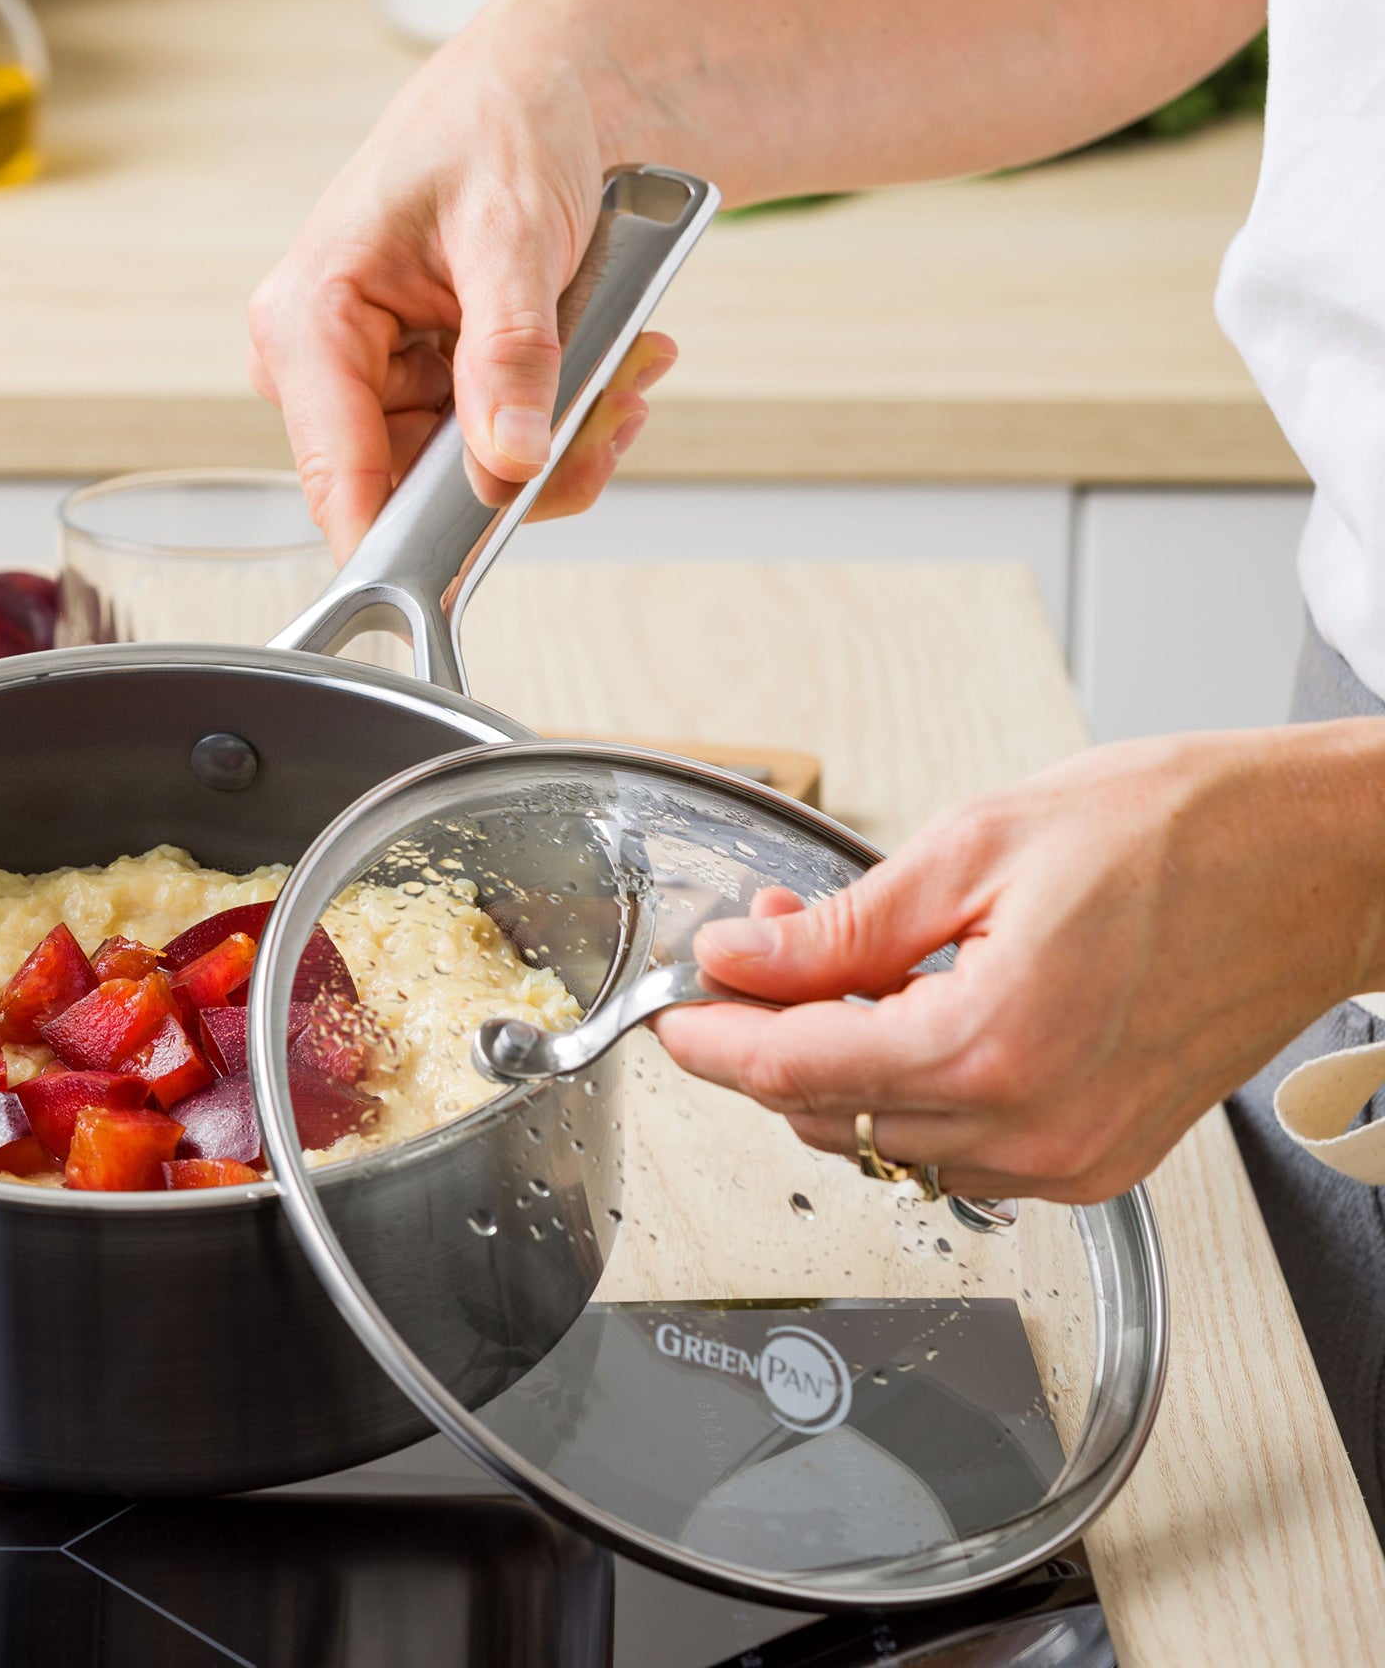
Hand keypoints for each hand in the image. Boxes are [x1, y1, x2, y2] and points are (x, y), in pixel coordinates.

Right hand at [248, 0, 673, 560]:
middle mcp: (326, 363)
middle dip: (527, 466)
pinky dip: (562, 422)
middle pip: (417, 491)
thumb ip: (508, 355)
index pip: (336, 480)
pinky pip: (494, 448)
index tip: (479, 567)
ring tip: (625, 364)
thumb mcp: (511, 232)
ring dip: (563, 438)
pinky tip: (611, 367)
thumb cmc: (500, 122)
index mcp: (309, 320)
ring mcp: (378, 381)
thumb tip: (506, 461)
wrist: (540, 85)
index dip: (404, 548)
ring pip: (469, 478)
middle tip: (612, 407)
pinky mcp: (426, 387)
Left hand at [654, 723, 1384, 1201]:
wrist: (1320, 860)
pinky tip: (899, 1005)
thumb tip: (739, 958)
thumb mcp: (975, 846)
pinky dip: (906, 1084)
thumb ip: (838, 926)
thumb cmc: (1183, 832)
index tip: (668, 1011)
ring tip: (822, 959)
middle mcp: (1035, 1129)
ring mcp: (1072, 1156)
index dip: (709, 1039)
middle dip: (766, 1038)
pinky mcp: (1100, 1154)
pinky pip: (958, 1147)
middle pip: (829, 1115)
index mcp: (994, 1047)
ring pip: (888, 1138)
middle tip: (747, 951)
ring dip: (832, 1061)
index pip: (792, 1072)